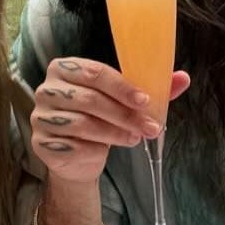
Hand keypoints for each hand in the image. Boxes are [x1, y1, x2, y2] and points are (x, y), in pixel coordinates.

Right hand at [30, 58, 190, 185]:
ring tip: (134, 139)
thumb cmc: (100, 119)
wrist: (78, 156)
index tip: (146, 101)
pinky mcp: (41, 142)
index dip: (123, 88)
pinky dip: (95, 149)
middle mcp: (48, 89)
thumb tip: (183, 78)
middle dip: (124, 115)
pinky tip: (106, 151)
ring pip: (82, 124)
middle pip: (89, 99)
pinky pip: (73, 145)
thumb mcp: (124, 102)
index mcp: (65, 68)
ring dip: (115, 134)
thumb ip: (151, 89)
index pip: (95, 72)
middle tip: (150, 128)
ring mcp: (41, 116)